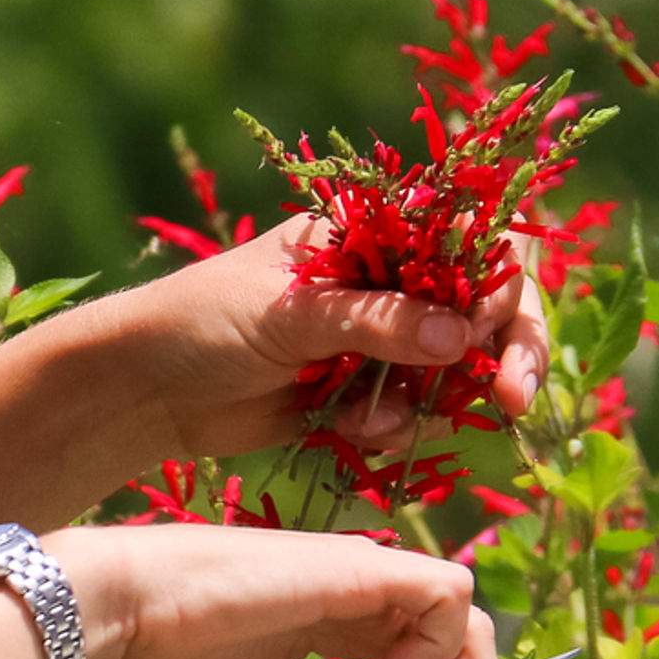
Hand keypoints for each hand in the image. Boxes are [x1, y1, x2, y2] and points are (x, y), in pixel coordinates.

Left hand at [80, 217, 550, 461]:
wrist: (146, 388)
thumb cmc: (206, 321)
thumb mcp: (293, 315)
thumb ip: (377, 322)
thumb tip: (463, 338)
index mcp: (374, 230)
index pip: (472, 238)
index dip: (500, 282)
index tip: (493, 331)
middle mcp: (388, 279)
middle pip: (485, 308)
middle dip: (502, 354)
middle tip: (512, 401)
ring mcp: (379, 339)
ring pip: (456, 371)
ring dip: (430, 403)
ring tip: (370, 421)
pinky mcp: (362, 393)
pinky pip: (414, 413)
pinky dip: (393, 427)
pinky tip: (348, 428)